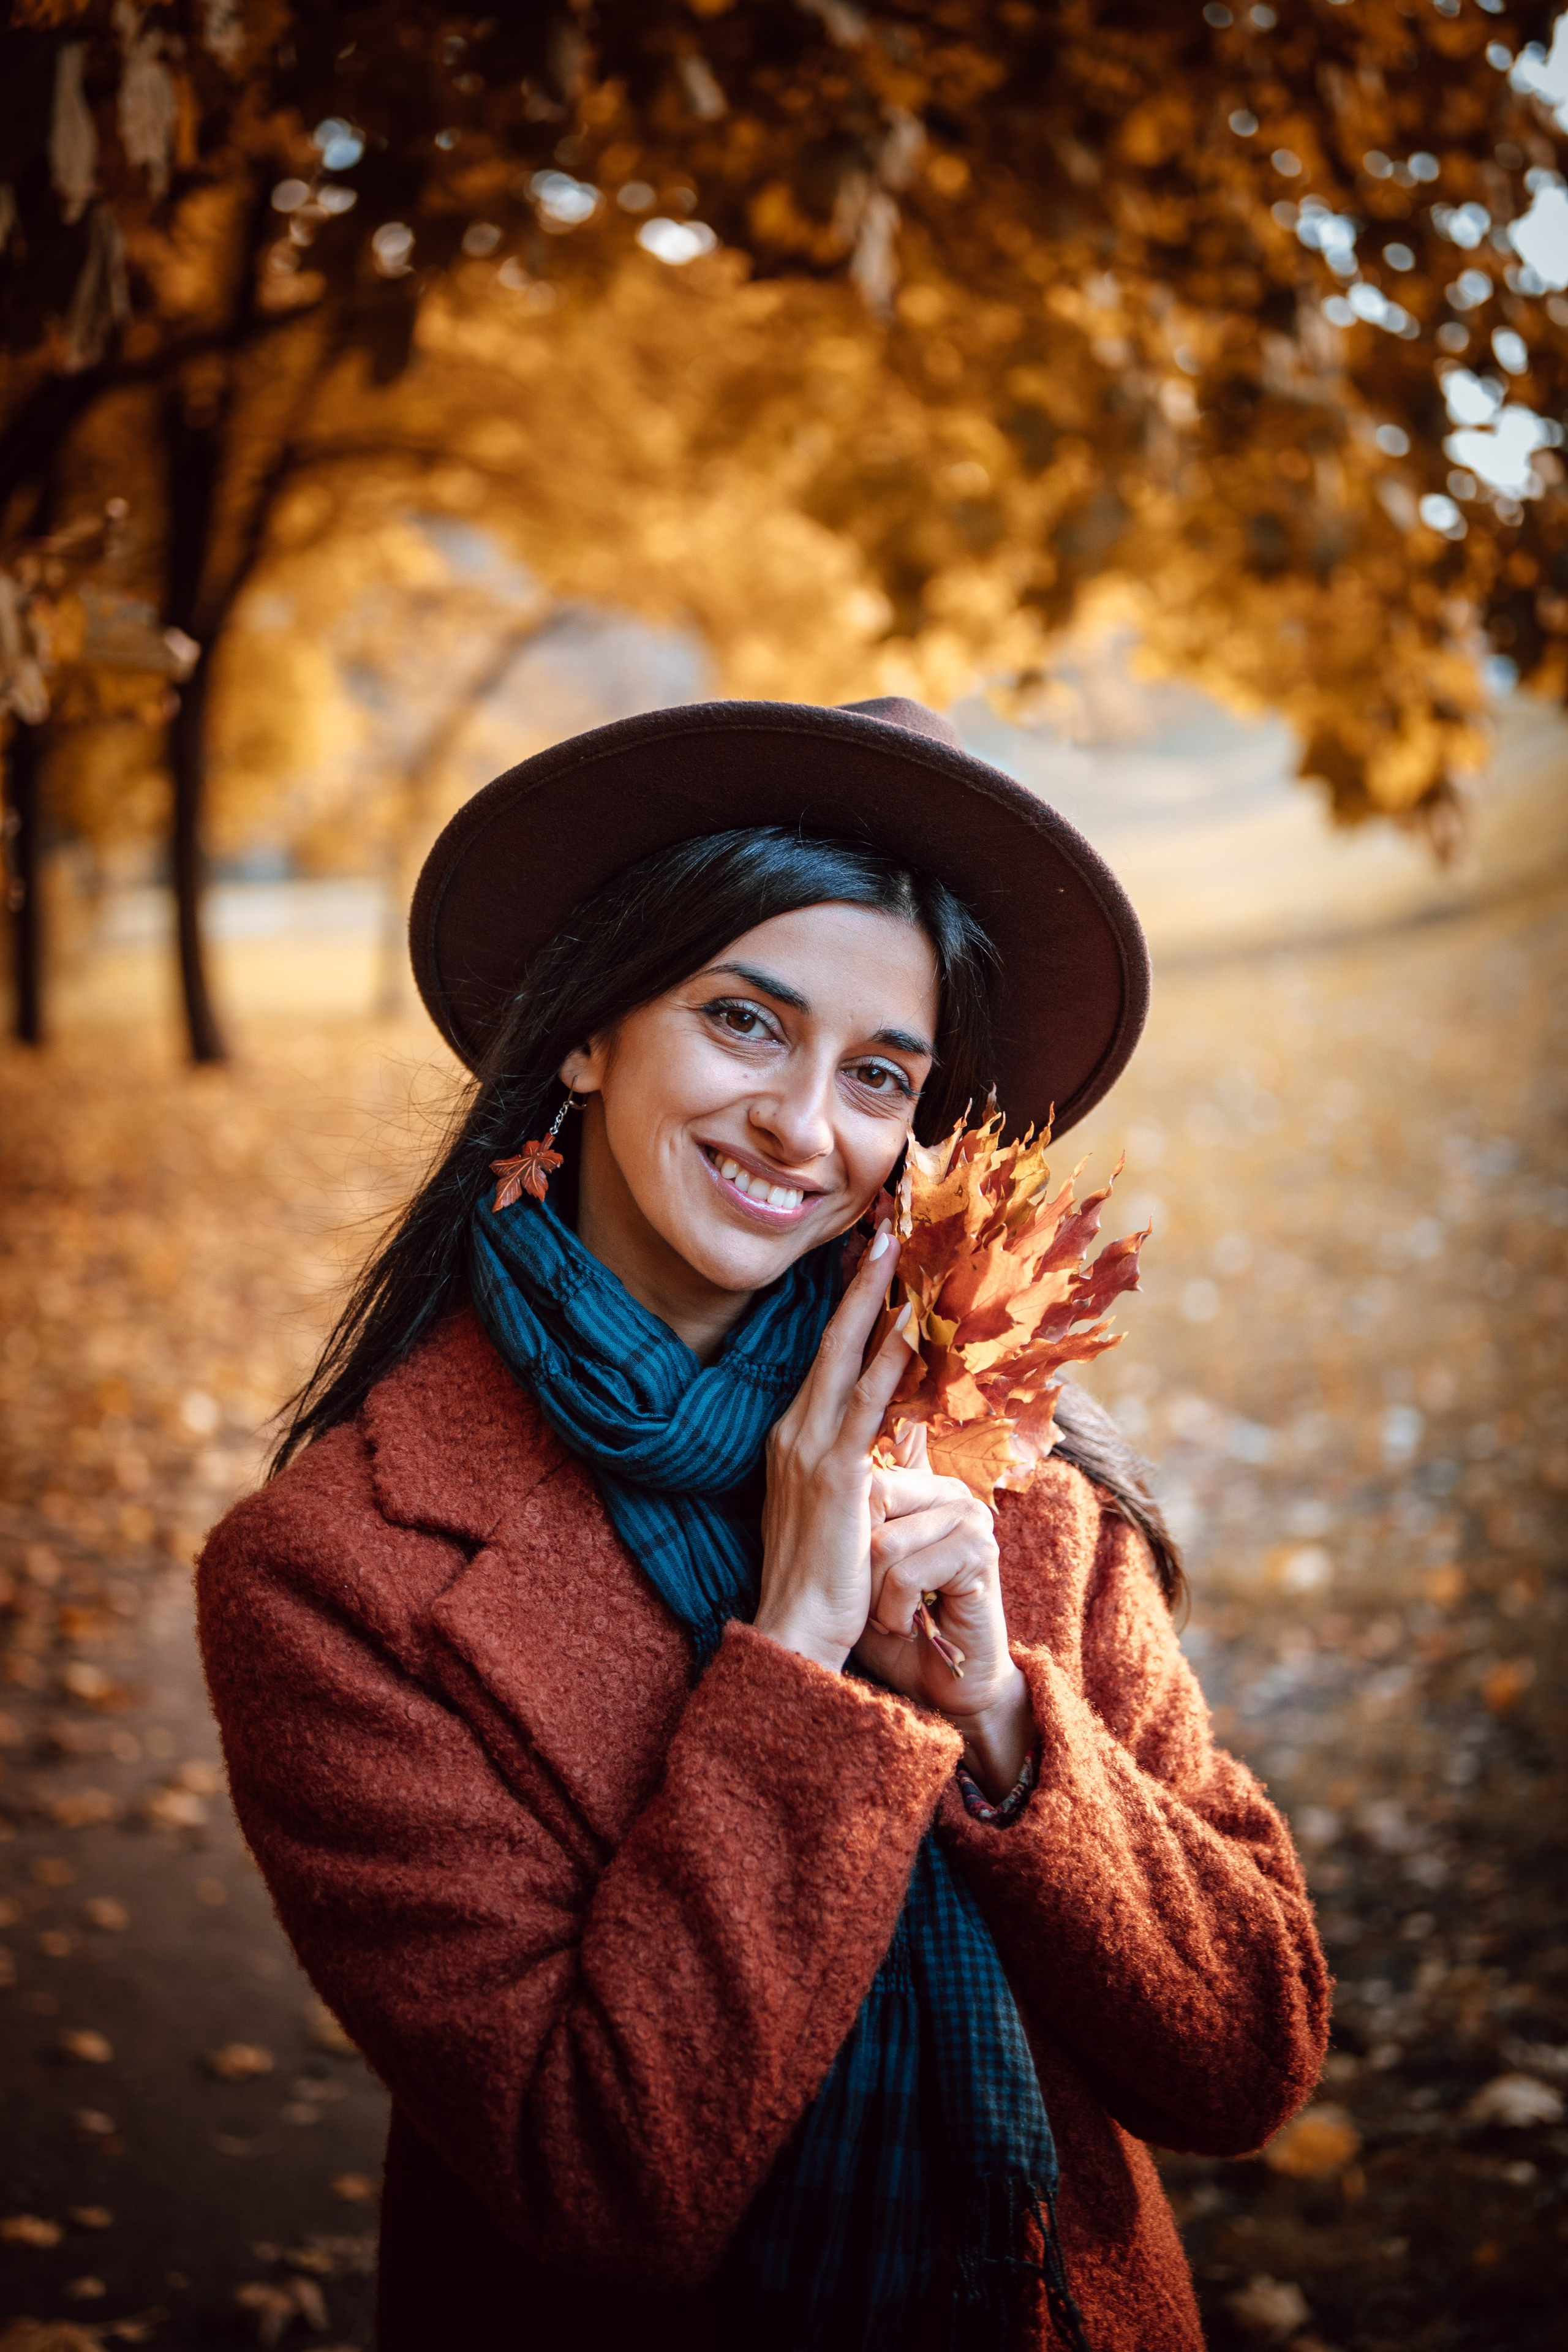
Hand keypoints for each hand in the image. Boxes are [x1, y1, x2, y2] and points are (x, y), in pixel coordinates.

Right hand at [754, 1225, 915, 1673]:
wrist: (795, 1633)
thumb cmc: (825, 1578)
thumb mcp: (841, 1506)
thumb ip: (858, 1463)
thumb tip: (890, 1434)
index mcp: (792, 1435)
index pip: (823, 1354)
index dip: (846, 1303)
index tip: (868, 1255)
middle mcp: (793, 1431)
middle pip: (829, 1339)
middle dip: (856, 1280)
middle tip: (882, 1226)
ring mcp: (809, 1449)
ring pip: (845, 1358)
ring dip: (872, 1300)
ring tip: (897, 1250)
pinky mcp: (835, 1474)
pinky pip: (867, 1405)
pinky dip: (888, 1361)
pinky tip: (911, 1327)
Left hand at [854, 1423, 1034, 1797]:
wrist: (943, 1688)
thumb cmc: (894, 1628)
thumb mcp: (858, 1570)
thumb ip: (845, 1525)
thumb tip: (803, 1482)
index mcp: (924, 1487)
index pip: (863, 1477)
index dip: (848, 1533)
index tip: (859, 1575)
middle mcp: (951, 1493)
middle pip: (870, 1501)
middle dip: (860, 1565)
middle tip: (877, 1601)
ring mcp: (971, 1518)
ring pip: (885, 1542)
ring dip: (876, 1596)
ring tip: (896, 1614)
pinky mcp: (981, 1553)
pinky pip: (906, 1574)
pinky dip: (895, 1612)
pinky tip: (912, 1626)